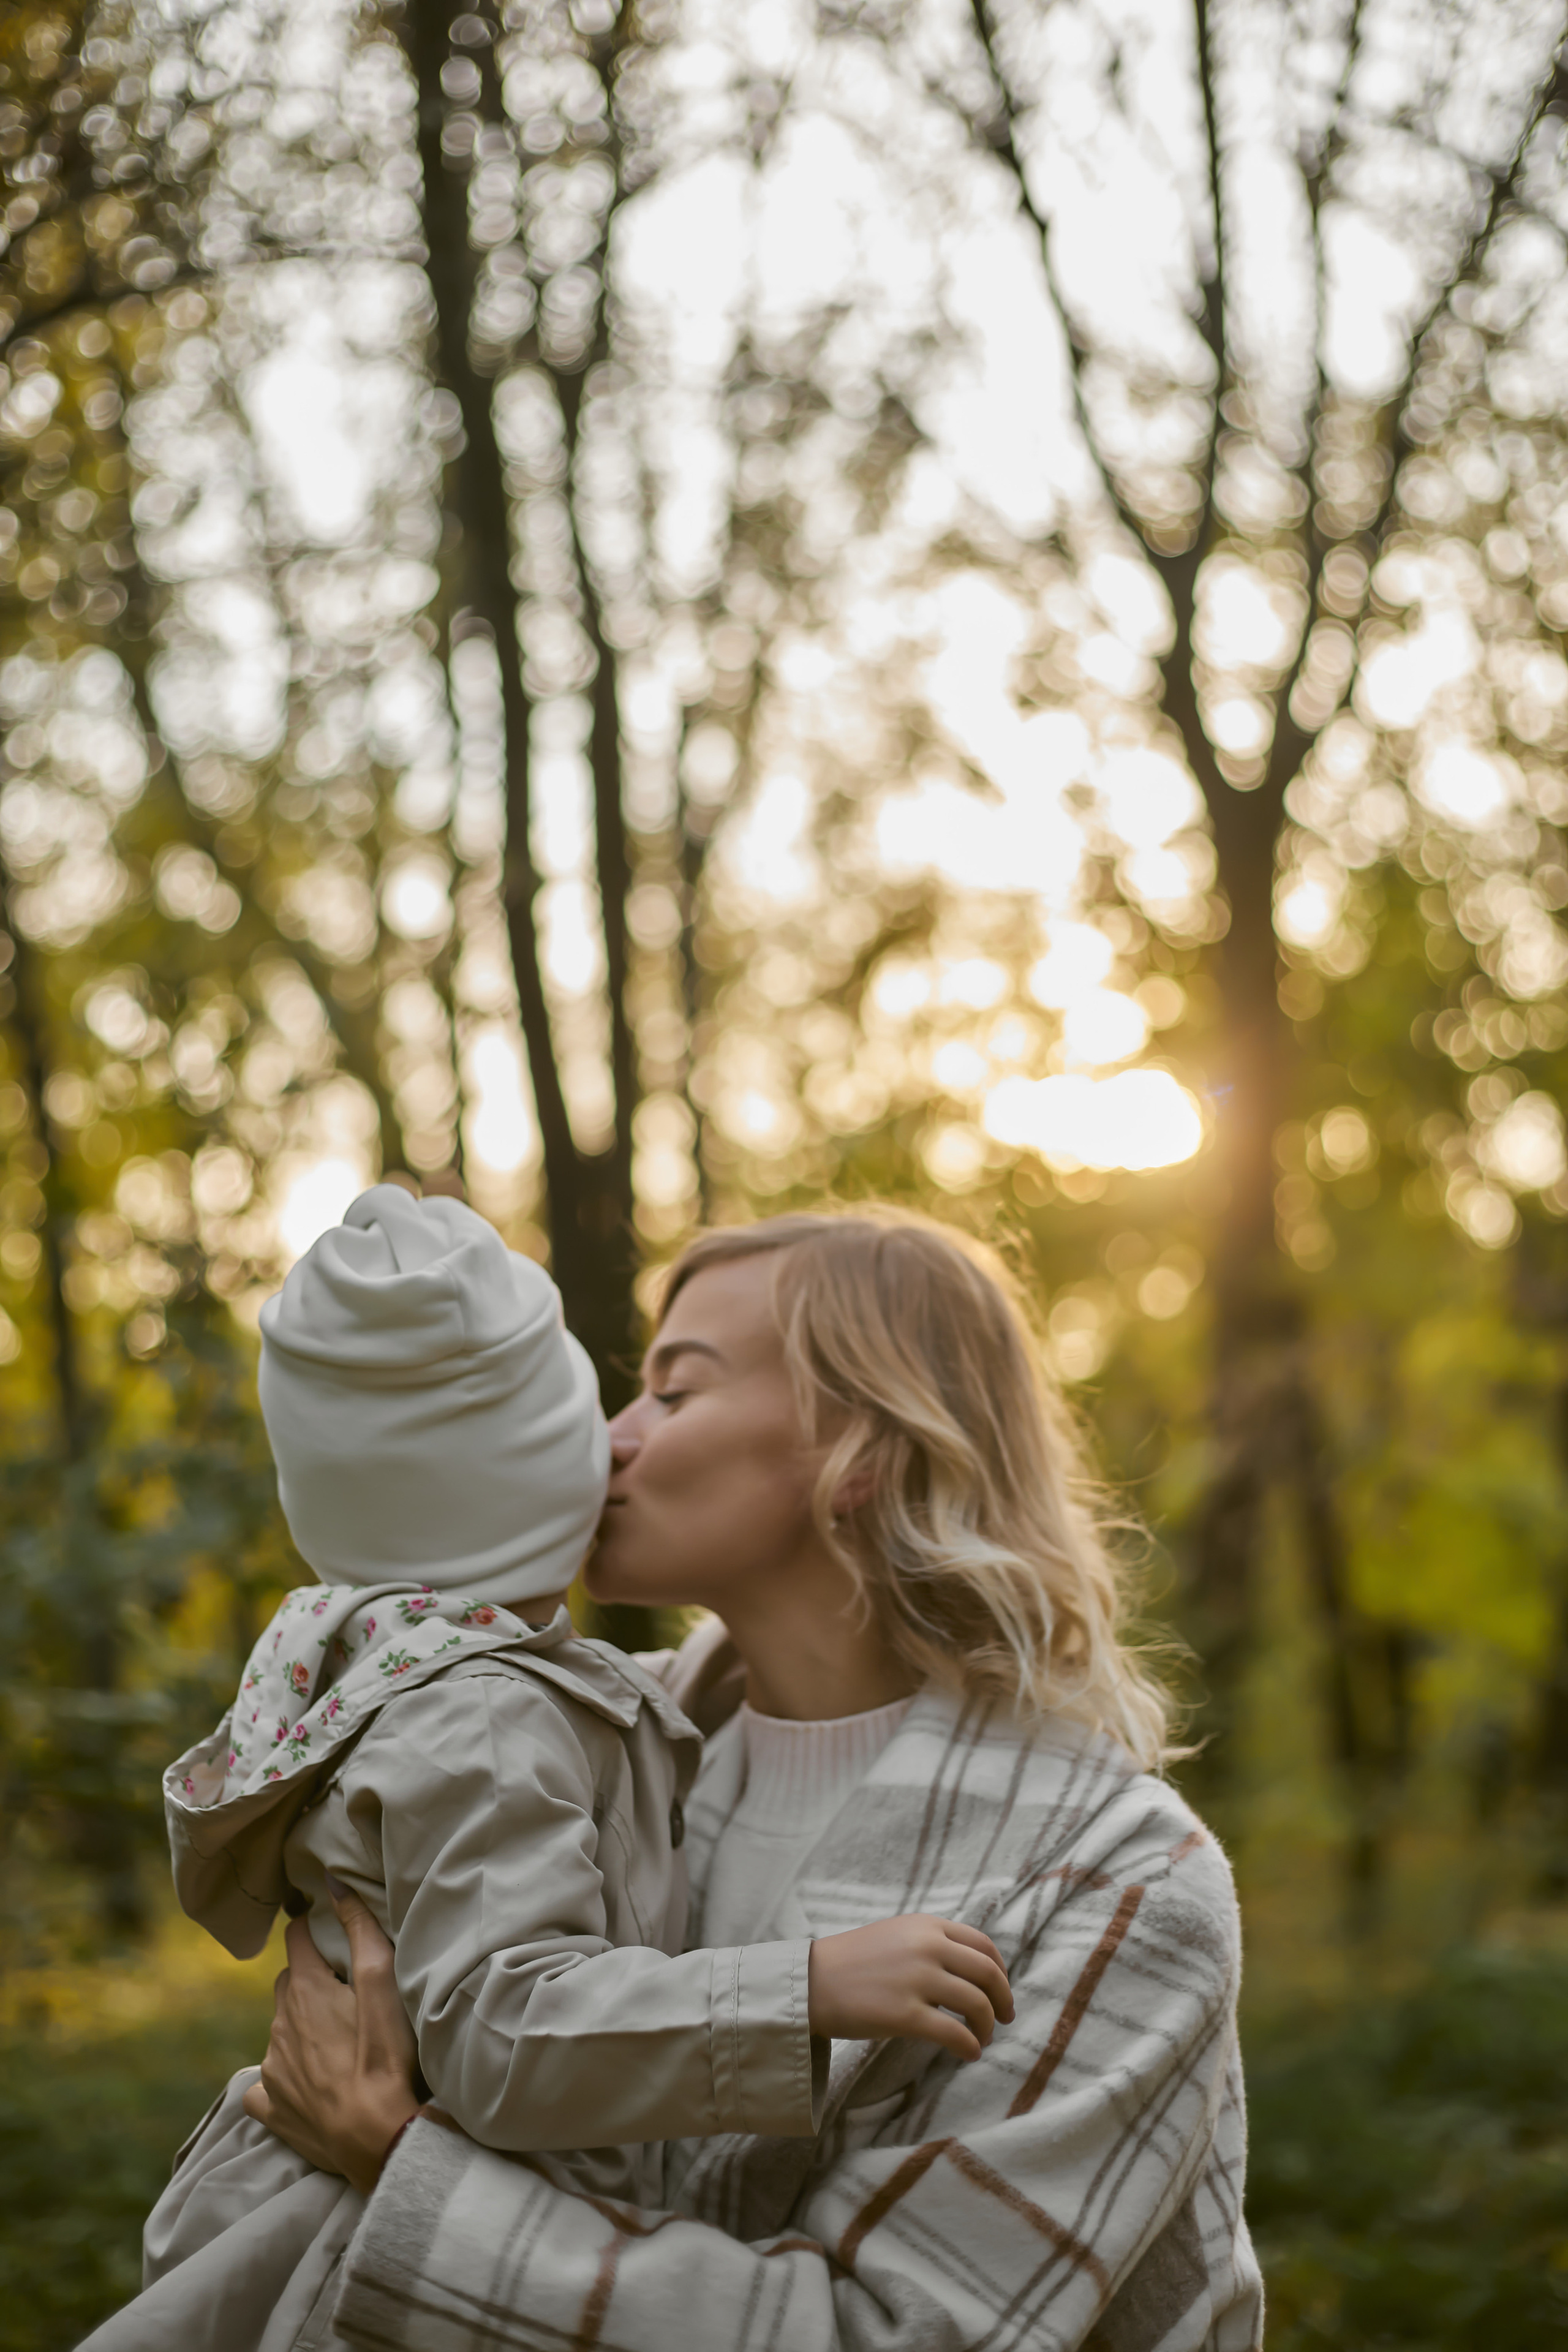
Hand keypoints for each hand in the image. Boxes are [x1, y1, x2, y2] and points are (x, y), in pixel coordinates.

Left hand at [242, 1883, 421, 2195]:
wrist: (377, 2138)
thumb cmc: (387, 2056)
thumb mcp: (383, 1983)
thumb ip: (359, 1929)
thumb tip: (330, 1879)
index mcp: (304, 1991)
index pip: (297, 1940)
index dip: (312, 1930)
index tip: (327, 1932)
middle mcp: (278, 2025)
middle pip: (289, 1985)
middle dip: (309, 1982)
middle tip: (343, 1994)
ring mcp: (271, 2069)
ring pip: (280, 2031)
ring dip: (300, 2028)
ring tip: (336, 2043)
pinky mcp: (271, 2109)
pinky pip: (265, 2085)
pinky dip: (282, 2079)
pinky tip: (306, 2085)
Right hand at [807, 1915, 1013, 2061]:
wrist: (811, 1981)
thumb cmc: (852, 1962)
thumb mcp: (897, 1935)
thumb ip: (932, 1943)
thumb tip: (970, 1971)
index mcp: (927, 1925)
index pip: (983, 1945)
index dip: (1001, 1971)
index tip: (1001, 1990)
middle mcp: (927, 1946)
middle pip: (988, 1974)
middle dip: (1003, 2000)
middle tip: (1005, 2019)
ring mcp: (917, 1979)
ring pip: (977, 2004)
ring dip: (987, 2026)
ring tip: (982, 2039)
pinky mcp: (906, 2014)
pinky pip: (955, 2033)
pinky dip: (970, 2046)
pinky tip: (968, 2054)